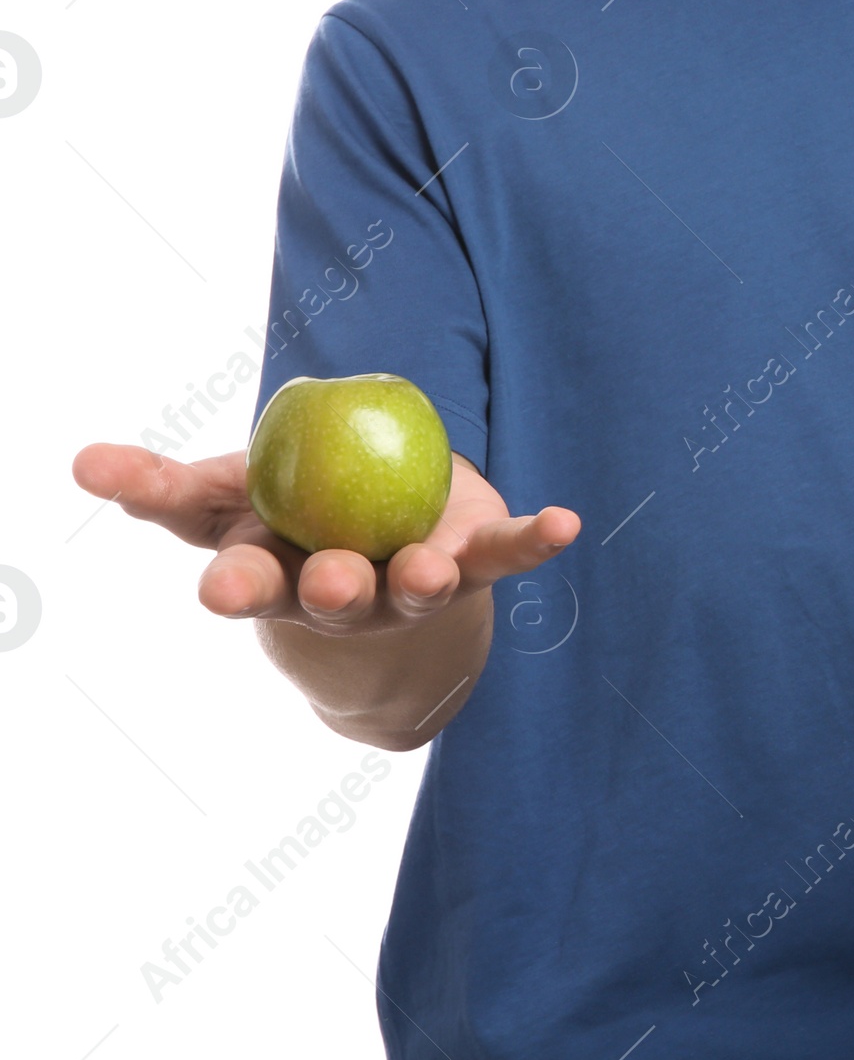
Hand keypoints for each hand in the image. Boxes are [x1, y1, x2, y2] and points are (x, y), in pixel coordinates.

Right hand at [71, 443, 580, 636]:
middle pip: (323, 598)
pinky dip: (536, 542)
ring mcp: (408, 586)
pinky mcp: (470, 566)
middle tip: (327, 582)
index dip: (227, 577)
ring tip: (428, 571)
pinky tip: (566, 524)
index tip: (218, 586)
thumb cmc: (291, 517)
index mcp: (271, 571)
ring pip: (411, 587)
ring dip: (419, 578)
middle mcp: (338, 592)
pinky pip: (505, 557)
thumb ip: (162, 486)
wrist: (385, 560)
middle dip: (324, 592)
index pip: (235, 572)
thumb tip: (80, 461)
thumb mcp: (225, 497)